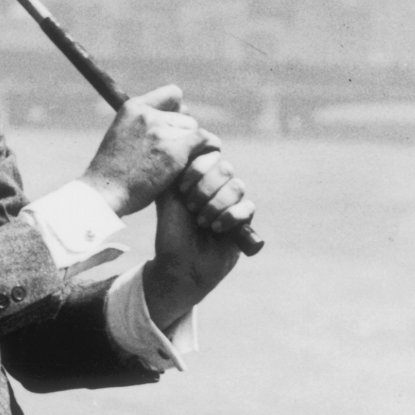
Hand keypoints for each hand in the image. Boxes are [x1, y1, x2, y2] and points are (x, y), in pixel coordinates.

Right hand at [80, 85, 207, 215]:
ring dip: (190, 149)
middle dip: (182, 136)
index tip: (172, 129)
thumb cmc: (114, 171)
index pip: (173, 94)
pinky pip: (205, 140)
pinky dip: (208, 150)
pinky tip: (200, 163)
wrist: (105, 192)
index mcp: (133, 107)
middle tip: (170, 158)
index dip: (178, 111)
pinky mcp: (175, 150)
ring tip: (174, 168)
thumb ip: (148, 123)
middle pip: (186, 118)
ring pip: (194, 132)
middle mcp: (148, 114)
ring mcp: (161, 131)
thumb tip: (185, 109)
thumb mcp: (123, 135)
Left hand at [144, 149, 253, 326]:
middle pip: (225, 168)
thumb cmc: (171, 233)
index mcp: (197, 177)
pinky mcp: (244, 220)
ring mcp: (230, 202)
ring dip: (217, 203)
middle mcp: (215, 186)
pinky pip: (248, 206)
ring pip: (237, 185)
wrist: (181, 266)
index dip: (198, 168)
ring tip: (202, 221)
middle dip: (206, 187)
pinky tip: (217, 228)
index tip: (182, 188)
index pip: (208, 156)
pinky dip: (231, 215)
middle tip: (191, 206)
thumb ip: (174, 172)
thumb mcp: (166, 199)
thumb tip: (183, 148)